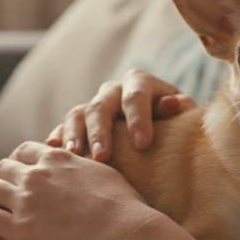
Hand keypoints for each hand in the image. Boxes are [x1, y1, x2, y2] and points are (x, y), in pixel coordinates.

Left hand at [0, 141, 208, 239]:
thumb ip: (86, 168)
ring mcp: (25, 201)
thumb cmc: (126, 209)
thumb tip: (84, 167)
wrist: (125, 236)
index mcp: (59, 158)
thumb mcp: (106, 174)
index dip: (17, 158)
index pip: (27, 151)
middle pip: (5, 167)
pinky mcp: (18, 229)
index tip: (13, 165)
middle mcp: (37, 174)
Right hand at [47, 69, 196, 161]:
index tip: (143, 144)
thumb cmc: (177, 123)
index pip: (135, 96)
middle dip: (101, 132)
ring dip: (74, 134)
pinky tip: (54, 149)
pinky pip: (64, 127)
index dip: (138, 119)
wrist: (163, 128)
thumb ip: (180, 109)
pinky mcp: (80, 123)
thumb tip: (170, 104)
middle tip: (104, 157)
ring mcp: (94, 106)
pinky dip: (58, 136)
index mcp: (139, 82)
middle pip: (101, 106)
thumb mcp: (185, 115)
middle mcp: (112, 91)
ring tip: (75, 155)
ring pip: (78, 114)